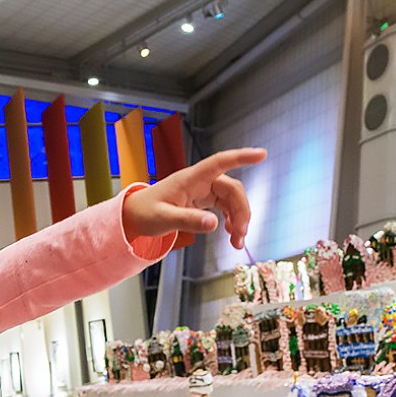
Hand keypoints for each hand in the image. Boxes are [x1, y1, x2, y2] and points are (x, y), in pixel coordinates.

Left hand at [122, 148, 266, 248]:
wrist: (134, 216)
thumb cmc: (144, 213)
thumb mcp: (163, 219)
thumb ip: (188, 220)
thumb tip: (214, 224)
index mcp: (190, 179)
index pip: (219, 162)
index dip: (241, 157)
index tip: (261, 154)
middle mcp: (199, 182)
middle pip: (232, 188)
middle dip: (241, 211)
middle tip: (241, 235)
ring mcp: (202, 190)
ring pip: (231, 199)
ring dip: (238, 219)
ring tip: (237, 242)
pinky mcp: (202, 200)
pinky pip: (224, 207)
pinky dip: (231, 220)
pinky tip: (231, 234)